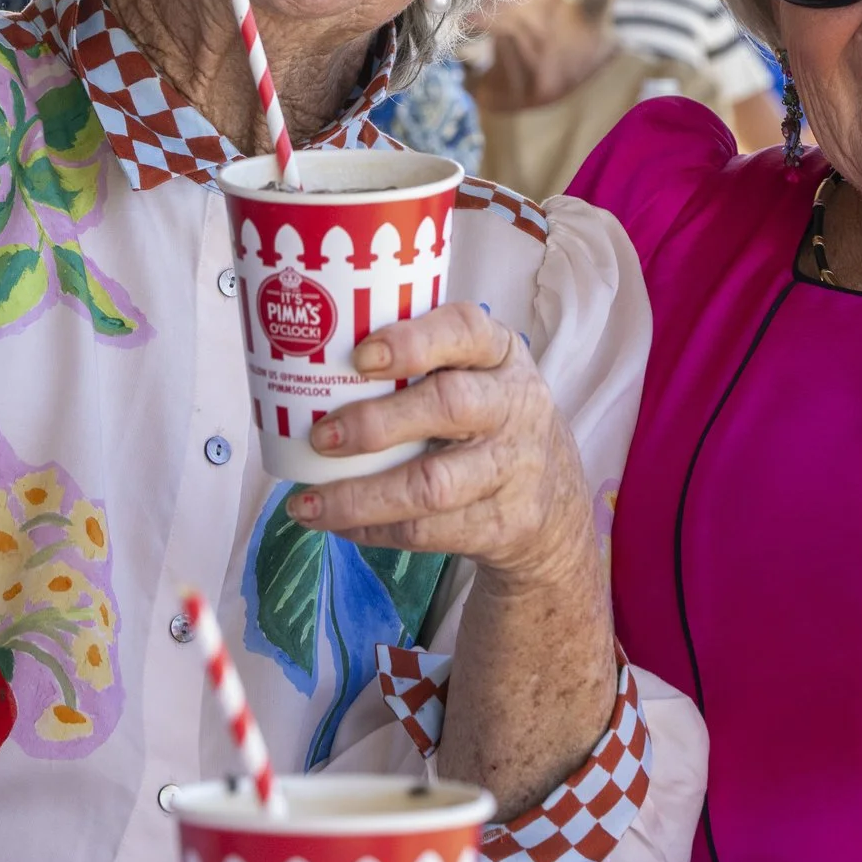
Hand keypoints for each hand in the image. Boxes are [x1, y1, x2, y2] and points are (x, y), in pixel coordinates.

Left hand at [291, 303, 593, 591]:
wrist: (554, 498)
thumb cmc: (488, 417)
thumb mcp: (478, 372)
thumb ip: (422, 359)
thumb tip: (310, 356)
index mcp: (501, 354)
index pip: (466, 330)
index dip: (413, 341)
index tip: (361, 356)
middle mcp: (515, 406)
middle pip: (450, 407)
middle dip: (377, 422)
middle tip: (321, 436)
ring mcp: (512, 469)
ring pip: (432, 485)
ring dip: (361, 496)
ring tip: (307, 503)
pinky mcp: (502, 524)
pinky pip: (428, 532)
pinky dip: (373, 530)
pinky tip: (338, 524)